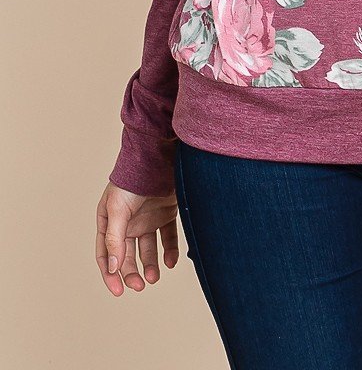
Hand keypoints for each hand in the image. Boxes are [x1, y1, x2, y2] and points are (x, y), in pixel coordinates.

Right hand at [96, 180, 179, 295]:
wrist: (159, 156)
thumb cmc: (132, 180)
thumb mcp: (117, 209)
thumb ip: (114, 238)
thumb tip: (113, 268)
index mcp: (109, 221)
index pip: (106, 254)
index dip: (110, 274)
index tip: (120, 291)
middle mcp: (128, 222)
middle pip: (127, 256)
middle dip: (132, 273)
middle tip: (141, 285)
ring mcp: (147, 218)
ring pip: (147, 250)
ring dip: (150, 265)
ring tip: (155, 277)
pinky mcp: (166, 213)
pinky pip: (167, 237)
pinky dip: (169, 251)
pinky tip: (171, 261)